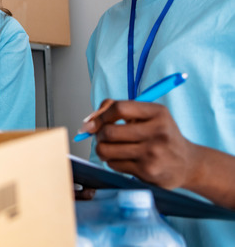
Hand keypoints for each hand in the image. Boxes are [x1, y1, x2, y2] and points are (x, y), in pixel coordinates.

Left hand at [84, 99, 200, 189]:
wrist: (188, 164)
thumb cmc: (162, 136)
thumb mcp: (149, 116)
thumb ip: (119, 109)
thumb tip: (90, 119)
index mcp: (158, 113)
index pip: (119, 108)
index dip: (101, 115)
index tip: (93, 122)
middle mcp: (158, 132)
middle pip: (109, 131)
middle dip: (98, 134)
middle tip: (101, 136)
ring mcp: (152, 153)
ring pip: (107, 150)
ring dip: (102, 149)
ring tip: (110, 148)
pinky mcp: (147, 171)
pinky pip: (113, 164)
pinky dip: (112, 161)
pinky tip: (123, 159)